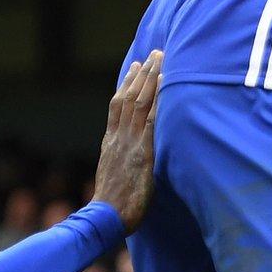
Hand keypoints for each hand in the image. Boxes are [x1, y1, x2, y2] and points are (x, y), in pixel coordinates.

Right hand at [95, 52, 161, 232]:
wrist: (105, 218)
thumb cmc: (112, 206)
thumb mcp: (113, 176)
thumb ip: (120, 162)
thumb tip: (128, 158)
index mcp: (110, 143)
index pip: (117, 106)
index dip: (126, 84)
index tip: (135, 67)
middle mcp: (118, 138)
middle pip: (128, 97)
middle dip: (142, 74)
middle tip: (153, 53)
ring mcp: (129, 143)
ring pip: (139, 102)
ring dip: (151, 78)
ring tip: (161, 58)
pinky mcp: (142, 152)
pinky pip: (151, 119)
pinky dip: (158, 99)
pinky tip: (167, 85)